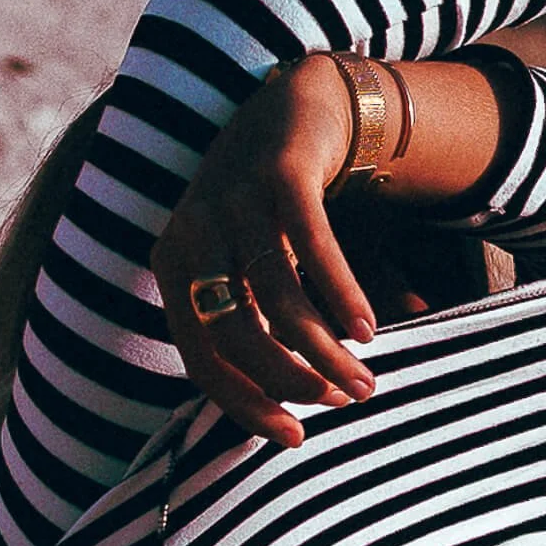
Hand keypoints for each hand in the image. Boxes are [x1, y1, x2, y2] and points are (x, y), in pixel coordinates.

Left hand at [149, 57, 377, 448]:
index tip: (296, 439)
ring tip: (366, 377)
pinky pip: (312, 250)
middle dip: (292, 380)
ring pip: (276, 300)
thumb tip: (318, 400)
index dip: (246, 404)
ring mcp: (232, 200)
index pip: (201, 357)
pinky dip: (343, 296)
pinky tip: (371, 329)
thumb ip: (274, 327)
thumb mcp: (260, 269)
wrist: (301, 106)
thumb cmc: (277, 209)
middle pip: (234, 335)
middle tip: (343, 401)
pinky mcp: (279, 174)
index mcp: (175, 268)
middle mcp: (192, 235)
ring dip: (325, 349)